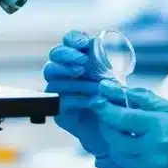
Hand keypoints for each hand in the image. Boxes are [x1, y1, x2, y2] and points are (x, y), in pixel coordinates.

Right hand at [42, 31, 136, 167]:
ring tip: (96, 87)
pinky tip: (92, 101)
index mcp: (77, 59)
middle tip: (82, 63)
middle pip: (53, 58)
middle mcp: (64, 73)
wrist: (114, 128)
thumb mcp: (113, 75)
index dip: (72, 39)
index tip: (83, 42)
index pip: (67, 41)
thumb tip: (95, 42)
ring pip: (54, 80)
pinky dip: (77, 99)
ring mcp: (58, 91)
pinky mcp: (59, 110)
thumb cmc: (113, 97)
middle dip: (66, 57)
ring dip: (76, 82)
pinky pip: (60, 102)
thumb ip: (103, 59)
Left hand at [89, 80, 167, 167]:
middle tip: (108, 119)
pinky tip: (138, 154)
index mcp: (159, 126)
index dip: (104, 108)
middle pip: (115, 138)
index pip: (122, 118)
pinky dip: (128, 160)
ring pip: (119, 155)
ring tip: (126, 136)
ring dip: (117, 144)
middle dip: (107, 127)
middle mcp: (153, 149)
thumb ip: (142, 98)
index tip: (96, 100)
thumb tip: (112, 88)